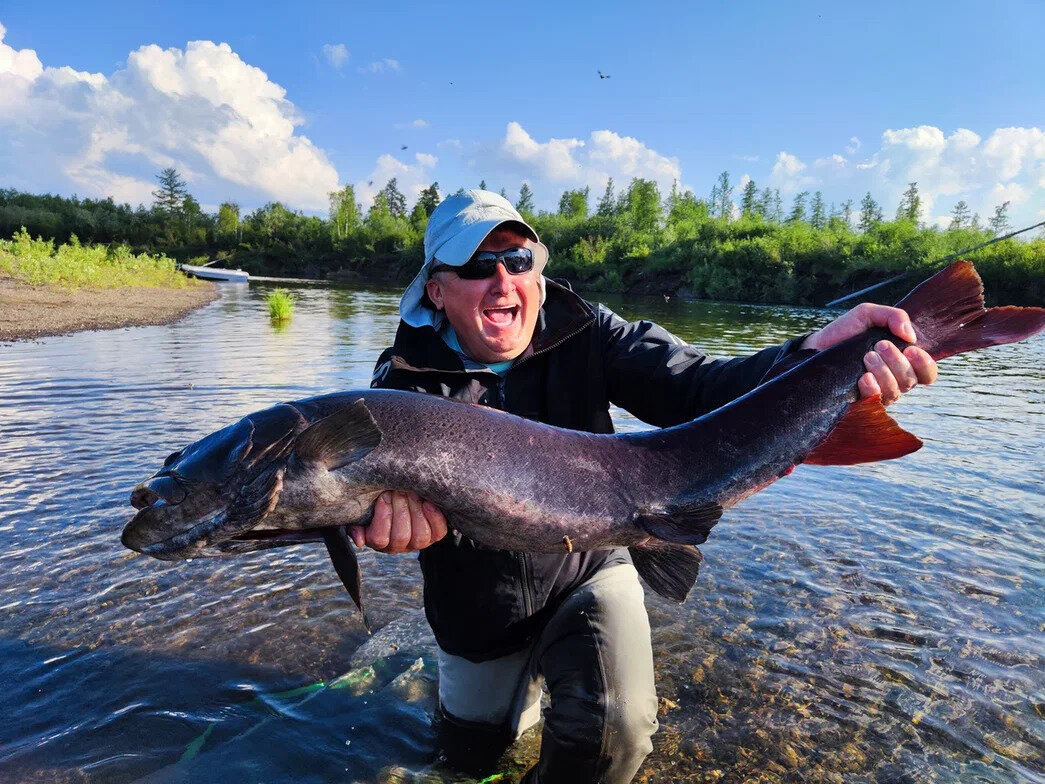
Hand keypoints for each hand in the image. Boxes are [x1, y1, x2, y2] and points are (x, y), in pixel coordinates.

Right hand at [349, 490, 447, 553]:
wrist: (400, 493)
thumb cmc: (379, 500)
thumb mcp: (363, 511)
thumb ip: (357, 523)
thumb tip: (359, 540)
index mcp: (379, 541)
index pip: (379, 538)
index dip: (382, 517)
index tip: (382, 497)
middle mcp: (399, 546)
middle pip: (401, 537)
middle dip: (400, 509)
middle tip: (398, 490)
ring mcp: (418, 542)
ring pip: (420, 537)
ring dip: (416, 511)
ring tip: (412, 493)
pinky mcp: (435, 535)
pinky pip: (439, 532)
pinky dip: (435, 516)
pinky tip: (427, 501)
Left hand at [801, 302, 937, 404]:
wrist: (817, 346)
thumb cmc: (846, 331)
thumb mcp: (868, 314)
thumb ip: (894, 316)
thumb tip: (911, 335)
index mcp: (903, 361)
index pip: (927, 373)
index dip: (925, 364)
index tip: (910, 349)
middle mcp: (895, 379)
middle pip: (912, 380)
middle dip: (897, 362)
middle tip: (879, 345)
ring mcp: (878, 392)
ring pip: (895, 391)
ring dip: (884, 372)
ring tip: (867, 356)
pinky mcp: (861, 401)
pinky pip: (875, 402)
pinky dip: (872, 389)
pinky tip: (863, 377)